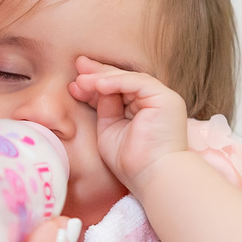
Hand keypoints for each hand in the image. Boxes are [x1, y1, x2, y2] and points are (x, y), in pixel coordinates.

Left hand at [68, 55, 187, 191]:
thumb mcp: (109, 130)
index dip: (95, 85)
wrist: (150, 176)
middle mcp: (153, 102)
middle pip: (123, 81)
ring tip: (82, 79)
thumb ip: (105, 110)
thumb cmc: (130, 162)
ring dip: (103, 77)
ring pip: (129, 79)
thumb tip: (95, 88)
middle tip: (78, 65)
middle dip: (98, 73)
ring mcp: (161, 99)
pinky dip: (117, 82)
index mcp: (141, 110)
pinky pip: (138, 83)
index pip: (117, 91)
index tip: (75, 84)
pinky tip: (98, 84)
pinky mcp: (166, 99)